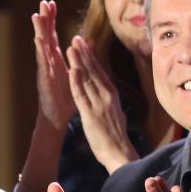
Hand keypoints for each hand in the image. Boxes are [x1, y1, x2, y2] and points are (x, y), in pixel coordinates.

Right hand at [31, 0, 74, 130]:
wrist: (57, 116)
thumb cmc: (65, 95)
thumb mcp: (75, 72)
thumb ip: (79, 56)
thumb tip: (87, 41)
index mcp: (56, 58)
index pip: (54, 34)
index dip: (52, 19)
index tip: (51, 3)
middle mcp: (48, 61)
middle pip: (46, 35)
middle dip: (45, 19)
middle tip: (43, 2)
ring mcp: (45, 69)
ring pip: (41, 46)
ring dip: (39, 31)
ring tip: (36, 16)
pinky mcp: (44, 79)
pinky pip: (42, 63)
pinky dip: (40, 51)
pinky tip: (38, 40)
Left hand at [68, 36, 134, 173]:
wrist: (119, 153)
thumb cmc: (116, 137)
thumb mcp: (116, 113)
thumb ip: (110, 102)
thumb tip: (109, 94)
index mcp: (113, 96)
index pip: (100, 72)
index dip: (92, 57)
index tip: (85, 45)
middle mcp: (107, 96)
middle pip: (94, 71)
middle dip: (84, 54)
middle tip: (76, 38)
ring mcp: (99, 104)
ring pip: (87, 79)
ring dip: (78, 62)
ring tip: (71, 48)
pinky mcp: (90, 114)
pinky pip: (81, 95)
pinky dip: (76, 82)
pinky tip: (71, 70)